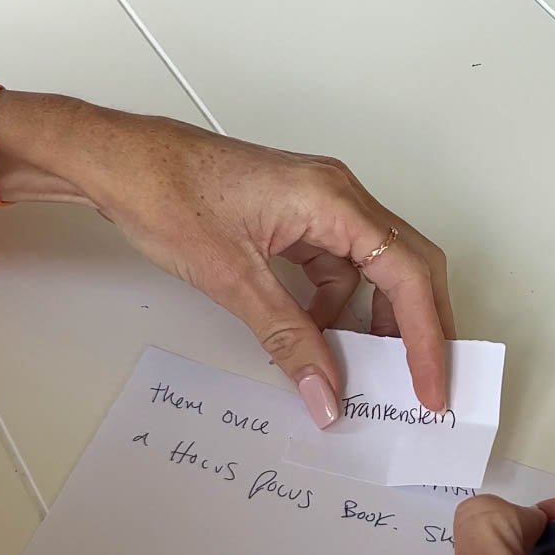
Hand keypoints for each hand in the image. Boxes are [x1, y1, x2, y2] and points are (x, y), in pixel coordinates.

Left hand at [0, 94, 452, 421]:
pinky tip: (318, 340)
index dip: (427, 336)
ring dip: (374, 321)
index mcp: (332, 198)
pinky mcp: (296, 216)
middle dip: (419, 328)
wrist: (121, 162)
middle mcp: (336, 194)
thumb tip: (326, 392)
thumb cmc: (167, 193)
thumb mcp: (232, 280)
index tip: (432, 386)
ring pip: (374, 268)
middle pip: (407, 265)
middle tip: (422, 386)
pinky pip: (337, 266)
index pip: (407, 272)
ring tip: (368, 373)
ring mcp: (318, 203)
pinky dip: (336, 308)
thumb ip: (286, 340)